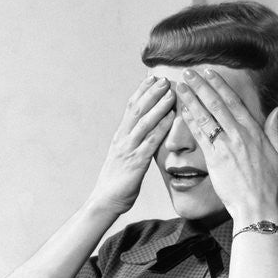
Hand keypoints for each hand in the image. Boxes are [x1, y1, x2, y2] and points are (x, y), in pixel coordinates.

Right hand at [89, 75, 174, 214]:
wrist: (105, 200)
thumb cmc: (118, 180)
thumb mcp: (124, 156)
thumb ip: (133, 142)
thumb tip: (144, 132)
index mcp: (121, 135)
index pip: (131, 107)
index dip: (142, 91)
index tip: (153, 77)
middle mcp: (123, 138)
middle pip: (137, 109)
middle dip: (151, 92)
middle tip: (165, 78)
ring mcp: (129, 149)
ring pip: (144, 122)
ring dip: (158, 105)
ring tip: (170, 92)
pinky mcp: (136, 163)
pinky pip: (151, 142)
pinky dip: (162, 128)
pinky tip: (172, 118)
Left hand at [177, 68, 277, 224]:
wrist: (257, 206)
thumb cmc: (267, 184)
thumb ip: (274, 129)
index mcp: (254, 132)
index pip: (234, 102)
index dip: (220, 85)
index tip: (209, 73)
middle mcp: (240, 135)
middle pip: (217, 104)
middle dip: (202, 86)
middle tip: (189, 72)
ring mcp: (226, 146)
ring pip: (206, 116)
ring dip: (192, 99)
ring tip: (180, 86)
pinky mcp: (215, 159)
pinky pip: (200, 135)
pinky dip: (191, 121)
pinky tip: (182, 111)